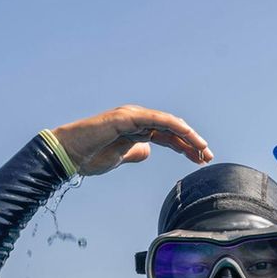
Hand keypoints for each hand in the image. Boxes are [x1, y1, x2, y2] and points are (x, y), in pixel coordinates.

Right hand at [49, 105, 212, 175]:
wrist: (68, 155)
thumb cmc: (89, 156)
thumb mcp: (119, 158)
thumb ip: (134, 153)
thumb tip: (148, 151)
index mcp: (137, 129)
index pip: (168, 136)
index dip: (186, 147)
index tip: (201, 160)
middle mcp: (137, 119)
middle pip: (172, 129)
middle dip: (192, 142)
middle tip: (208, 156)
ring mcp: (132, 116)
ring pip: (168, 122)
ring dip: (188, 135)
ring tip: (203, 148)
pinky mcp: (126, 117)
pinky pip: (155, 119)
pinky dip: (172, 125)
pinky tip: (187, 133)